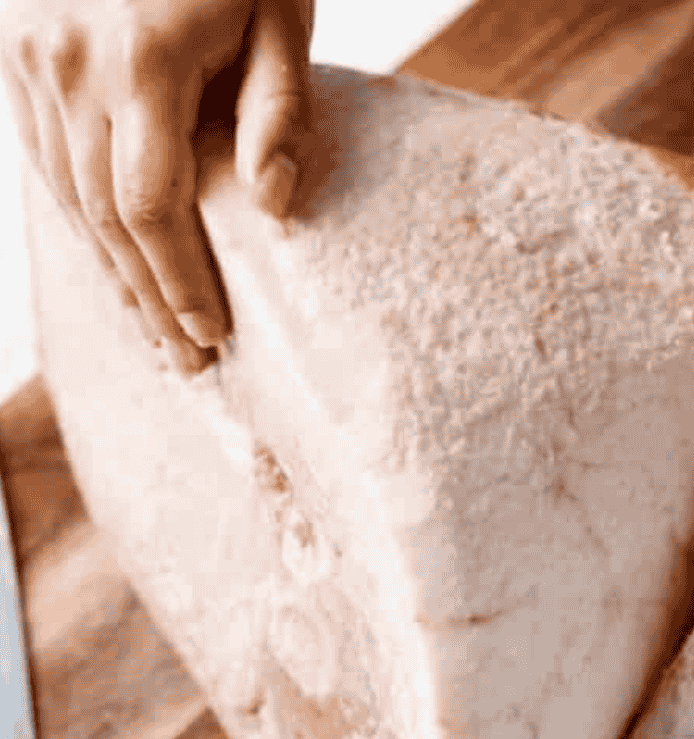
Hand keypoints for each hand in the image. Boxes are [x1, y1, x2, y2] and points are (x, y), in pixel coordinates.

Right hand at [1, 0, 314, 372]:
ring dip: (109, 269)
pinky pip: (40, 157)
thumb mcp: (279, 11)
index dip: (181, 280)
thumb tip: (272, 208)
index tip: (212, 335)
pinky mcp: (15, 50)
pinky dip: (76, 217)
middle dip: (148, 296)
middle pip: (105, 217)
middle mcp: (68, 66)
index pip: (154, 207)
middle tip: (185, 360)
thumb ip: (277, 109)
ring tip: (149, 328)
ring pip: (64, 194)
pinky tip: (106, 257)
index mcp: (141, 61)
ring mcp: (28, 57)